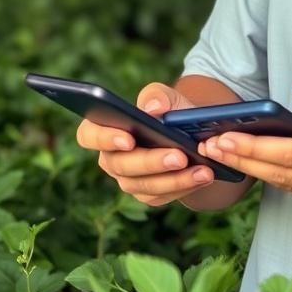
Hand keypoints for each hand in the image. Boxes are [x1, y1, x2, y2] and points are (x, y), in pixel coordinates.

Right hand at [75, 81, 214, 205]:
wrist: (191, 135)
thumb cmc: (170, 112)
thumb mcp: (167, 98)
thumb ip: (157, 96)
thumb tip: (153, 109)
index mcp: (105, 129)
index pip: (88, 134)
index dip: (103, 138)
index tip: (128, 138)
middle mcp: (111, 158)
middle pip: (121, 165)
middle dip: (151, 162)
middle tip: (179, 156)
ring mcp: (128, 179)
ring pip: (143, 185)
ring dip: (174, 179)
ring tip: (202, 169)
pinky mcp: (147, 194)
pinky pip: (162, 195)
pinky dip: (184, 186)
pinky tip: (203, 175)